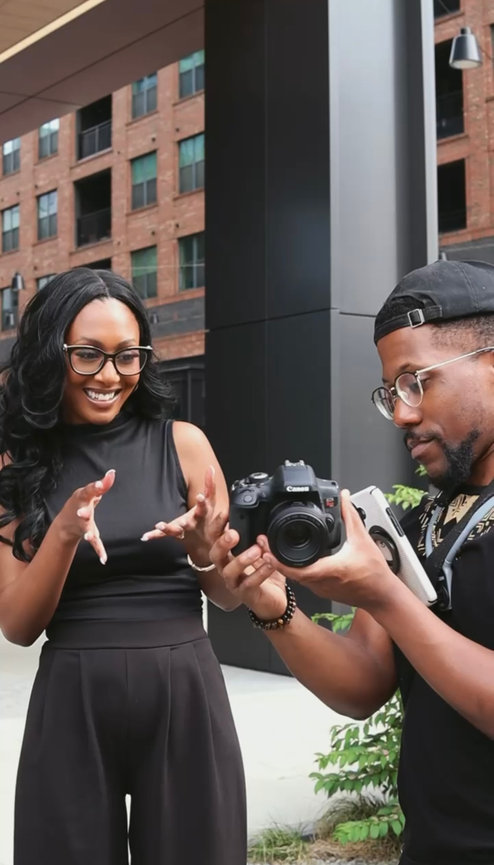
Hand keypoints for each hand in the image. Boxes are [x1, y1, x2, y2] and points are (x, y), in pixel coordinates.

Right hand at [55, 468, 115, 563]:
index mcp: (82, 498)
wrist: (66, 522)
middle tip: (82, 514)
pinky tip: (104, 559)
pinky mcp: (87, 534)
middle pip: (82, 512)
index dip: (95, 487)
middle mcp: (81, 512)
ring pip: (85, 529)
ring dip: (88, 533)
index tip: (100, 485)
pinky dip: (99, 551)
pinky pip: (94, 543)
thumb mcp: (89, 492)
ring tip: (89, 537)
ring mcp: (83, 525)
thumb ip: (102, 484)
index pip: (89, 491)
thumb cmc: (80, 502)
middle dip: (82, 513)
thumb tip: (112, 472)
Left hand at [140, 465, 226, 562]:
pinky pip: (164, 535)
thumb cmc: (208, 517)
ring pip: (176, 529)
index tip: (200, 495)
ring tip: (159, 525)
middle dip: (186, 520)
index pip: (205, 505)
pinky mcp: (176, 534)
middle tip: (182, 521)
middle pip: (191, 520)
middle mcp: (194, 522)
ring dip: (167, 527)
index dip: (202, 501)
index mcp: (203, 513)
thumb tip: (210, 467)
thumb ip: (210, 484)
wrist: (207, 542)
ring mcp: (184, 530)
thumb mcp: (211, 502)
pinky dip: (154, 535)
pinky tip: (145, 536)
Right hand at [209, 528, 287, 618]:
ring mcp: (234, 582)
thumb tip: (261, 525)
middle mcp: (227, 568)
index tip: (225, 513)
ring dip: (242, 559)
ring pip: (229, 571)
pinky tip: (269, 564)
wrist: (273, 600)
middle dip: (222, 542)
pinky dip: (260, 573)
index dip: (217, 526)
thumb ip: (260, 539)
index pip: (215, 538)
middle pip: (214, 554)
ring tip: (257, 550)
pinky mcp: (244, 594)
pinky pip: (249, 583)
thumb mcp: (263, 552)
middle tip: (234, 534)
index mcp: (228, 554)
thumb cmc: (264, 573)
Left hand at [257, 489, 398, 611]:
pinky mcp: (323, 591)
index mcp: (327, 570)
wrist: (381, 595)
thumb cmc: (374, 573)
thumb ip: (350, 515)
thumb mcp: (362, 539)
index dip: (276, 560)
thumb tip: (343, 497)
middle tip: (262, 544)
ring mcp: (320, 589)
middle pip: (289, 573)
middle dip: (273, 558)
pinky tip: (292, 559)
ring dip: (282, 565)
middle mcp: (320, 582)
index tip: (266, 549)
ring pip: (295, 578)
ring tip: (271, 549)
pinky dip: (294, 570)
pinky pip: (304, 580)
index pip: (294, 569)